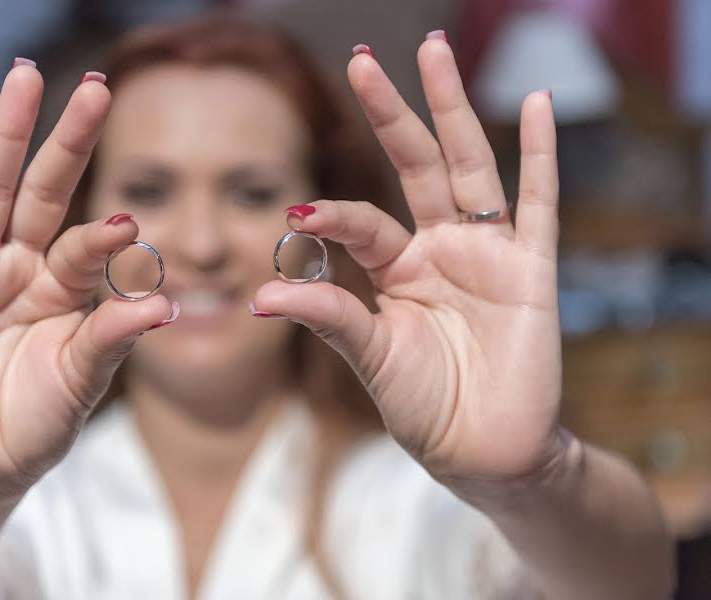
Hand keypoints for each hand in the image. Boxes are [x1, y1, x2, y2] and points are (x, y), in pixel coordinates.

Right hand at [0, 65, 172, 502]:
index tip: (129, 221)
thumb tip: (163, 301)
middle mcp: (19, 268)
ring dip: (4, 136)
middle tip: (95, 87)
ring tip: (23, 78)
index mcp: (61, 287)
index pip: (84, 244)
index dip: (104, 232)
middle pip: (42, 190)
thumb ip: (112, 336)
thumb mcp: (82, 380)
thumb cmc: (36, 423)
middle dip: (66, 140)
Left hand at [252, 36, 563, 483]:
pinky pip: (537, 202)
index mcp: (399, 267)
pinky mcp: (531, 269)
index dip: (332, 213)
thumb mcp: (370, 357)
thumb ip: (328, 317)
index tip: (297, 211)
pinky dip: (540, 155)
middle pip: (415, 165)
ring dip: (452, 109)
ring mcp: (488, 252)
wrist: (484, 453)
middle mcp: (442, 247)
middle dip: (391, 113)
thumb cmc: (426, 407)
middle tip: (362, 61)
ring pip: (468, 166)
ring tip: (433, 51)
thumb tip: (259, 295)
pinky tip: (533, 104)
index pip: (363, 220)